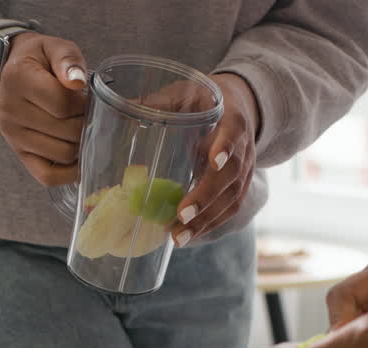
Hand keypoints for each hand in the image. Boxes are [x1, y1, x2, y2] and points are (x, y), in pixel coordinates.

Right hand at [0, 32, 88, 185]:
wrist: (14, 71)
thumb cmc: (42, 61)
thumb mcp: (55, 47)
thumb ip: (68, 59)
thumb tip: (77, 83)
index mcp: (18, 80)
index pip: (62, 105)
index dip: (84, 104)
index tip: (85, 97)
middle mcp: (11, 110)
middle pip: (66, 132)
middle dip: (85, 123)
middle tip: (85, 112)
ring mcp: (13, 135)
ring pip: (63, 154)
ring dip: (80, 144)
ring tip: (79, 127)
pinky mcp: (19, 153)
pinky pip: (48, 176)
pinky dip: (68, 172)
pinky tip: (77, 156)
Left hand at [169, 73, 258, 245]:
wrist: (242, 107)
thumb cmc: (205, 99)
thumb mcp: (184, 92)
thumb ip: (160, 102)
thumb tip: (122, 105)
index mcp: (232, 117)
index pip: (233, 132)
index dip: (226, 147)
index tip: (213, 161)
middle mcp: (244, 146)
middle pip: (231, 175)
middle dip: (206, 197)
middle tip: (182, 215)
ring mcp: (245, 169)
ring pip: (231, 198)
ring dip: (206, 219)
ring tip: (180, 236)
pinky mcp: (240, 186)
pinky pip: (230, 209)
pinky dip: (210, 224)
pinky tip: (189, 235)